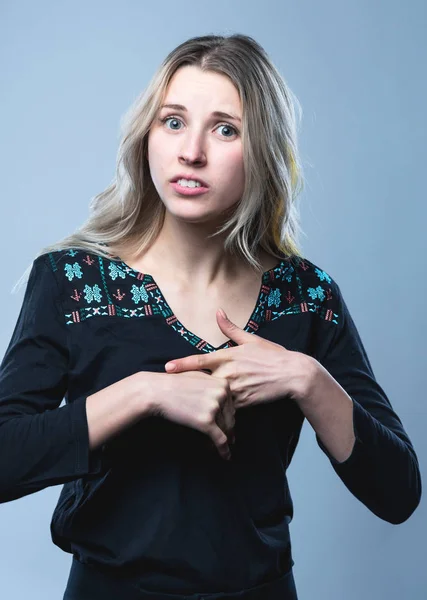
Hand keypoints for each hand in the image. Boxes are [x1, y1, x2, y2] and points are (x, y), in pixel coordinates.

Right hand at [144, 370, 234, 460]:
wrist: (157, 391)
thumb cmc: (173, 384)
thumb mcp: (198, 376)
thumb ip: (212, 385)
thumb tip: (221, 396)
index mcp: (223, 383)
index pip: (231, 406)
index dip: (228, 418)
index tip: (227, 426)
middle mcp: (222, 394)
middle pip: (230, 418)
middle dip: (228, 430)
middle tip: (229, 439)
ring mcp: (215, 407)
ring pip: (225, 430)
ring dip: (224, 440)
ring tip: (221, 448)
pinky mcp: (206, 422)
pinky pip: (220, 440)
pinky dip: (224, 450)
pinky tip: (226, 456)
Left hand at [165, 308, 309, 410]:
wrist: (292, 374)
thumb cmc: (272, 355)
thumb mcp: (251, 339)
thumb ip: (231, 328)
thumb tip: (218, 311)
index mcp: (228, 356)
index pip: (199, 360)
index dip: (181, 364)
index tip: (166, 368)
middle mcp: (229, 373)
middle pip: (200, 381)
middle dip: (186, 385)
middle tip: (168, 388)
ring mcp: (235, 389)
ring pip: (212, 396)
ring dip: (201, 399)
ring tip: (185, 403)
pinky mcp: (243, 403)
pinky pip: (226, 408)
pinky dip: (218, 409)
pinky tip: (209, 413)